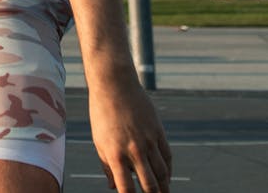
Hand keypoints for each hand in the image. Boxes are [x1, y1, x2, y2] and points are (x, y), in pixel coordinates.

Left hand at [88, 78, 172, 192]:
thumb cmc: (102, 114)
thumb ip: (107, 166)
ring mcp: (148, 141)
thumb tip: (113, 187)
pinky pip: (167, 156)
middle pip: (150, 184)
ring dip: (164, 187)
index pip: (126, 188)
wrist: (114, 84)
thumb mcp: (98, 141)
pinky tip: (166, 177)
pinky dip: (168, 170)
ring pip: (162, 172)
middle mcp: (134, 150)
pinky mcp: (158, 131)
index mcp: (115, 155)